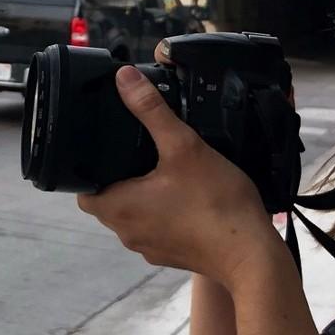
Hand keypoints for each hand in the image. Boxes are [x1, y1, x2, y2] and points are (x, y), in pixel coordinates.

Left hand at [77, 65, 284, 290]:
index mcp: (118, 208)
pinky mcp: (171, 255)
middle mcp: (127, 233)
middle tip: (139, 154)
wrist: (251, 254)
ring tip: (164, 172)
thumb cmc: (216, 203)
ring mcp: (149, 248)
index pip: (83, 190)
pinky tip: (187, 198)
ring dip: (143, 197)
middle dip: (119, 178)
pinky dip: (165, 214)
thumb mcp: (183, 146)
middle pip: (108, 201)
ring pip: (133, 216)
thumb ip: (151, 110)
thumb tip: (124, 79)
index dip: (89, 170)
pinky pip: (157, 230)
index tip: (106, 151)